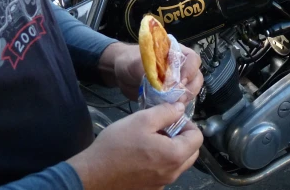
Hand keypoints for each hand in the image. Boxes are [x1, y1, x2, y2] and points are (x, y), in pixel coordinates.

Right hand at [67, 102, 202, 189]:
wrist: (91, 174)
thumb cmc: (117, 145)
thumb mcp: (142, 120)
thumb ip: (166, 112)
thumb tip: (180, 109)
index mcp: (175, 155)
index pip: (198, 137)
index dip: (187, 124)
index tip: (171, 119)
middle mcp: (173, 174)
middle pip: (191, 152)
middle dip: (182, 137)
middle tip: (163, 128)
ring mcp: (161, 184)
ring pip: (178, 164)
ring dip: (172, 149)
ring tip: (151, 140)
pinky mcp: (150, 189)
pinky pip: (164, 173)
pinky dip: (161, 162)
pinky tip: (142, 154)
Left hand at [103, 42, 202, 101]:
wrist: (120, 72)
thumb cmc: (129, 61)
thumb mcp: (136, 62)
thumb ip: (150, 70)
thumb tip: (163, 83)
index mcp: (175, 52)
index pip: (192, 59)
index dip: (190, 70)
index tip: (180, 82)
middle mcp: (181, 66)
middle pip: (196, 76)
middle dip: (190, 88)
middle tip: (178, 99)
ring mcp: (177, 81)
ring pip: (191, 89)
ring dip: (186, 98)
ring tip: (173, 105)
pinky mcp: (172, 94)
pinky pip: (181, 100)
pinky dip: (178, 106)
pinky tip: (170, 110)